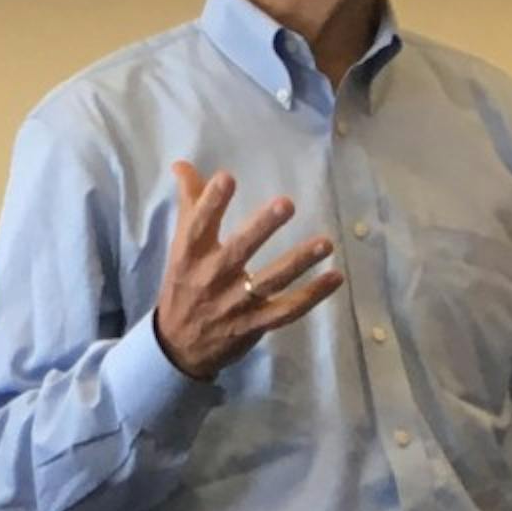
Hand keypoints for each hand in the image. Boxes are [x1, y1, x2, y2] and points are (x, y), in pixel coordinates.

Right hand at [152, 163, 342, 379]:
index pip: (198, 226)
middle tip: (286, 203)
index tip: (227, 178)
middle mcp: (212, 278)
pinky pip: (286, 309)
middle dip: (262, 227)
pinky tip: (334, 277)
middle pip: (239, 250)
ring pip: (270, 281)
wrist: (177, 346)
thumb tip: (183, 163)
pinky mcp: (254, 324)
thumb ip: (190, 203)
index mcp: (190, 255)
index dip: (211, 203)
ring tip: (326, 243)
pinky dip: (311, 295)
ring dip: (299, 262)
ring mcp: (235, 304)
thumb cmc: (184, 284)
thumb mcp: (181, 246)